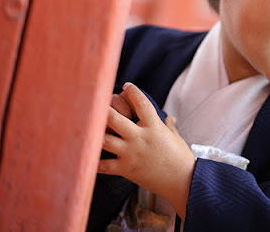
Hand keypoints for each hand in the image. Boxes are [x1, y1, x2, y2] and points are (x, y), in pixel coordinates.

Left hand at [98, 83, 194, 218]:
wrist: (183, 181)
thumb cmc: (181, 158)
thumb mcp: (177, 138)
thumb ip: (170, 126)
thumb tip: (169, 118)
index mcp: (155, 127)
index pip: (141, 103)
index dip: (133, 92)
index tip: (126, 86)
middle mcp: (140, 138)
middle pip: (115, 119)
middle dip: (103, 109)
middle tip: (97, 103)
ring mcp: (131, 154)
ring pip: (105, 140)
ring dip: (95, 133)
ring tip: (87, 127)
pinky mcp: (126, 169)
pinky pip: (104, 165)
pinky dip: (93, 162)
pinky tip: (86, 156)